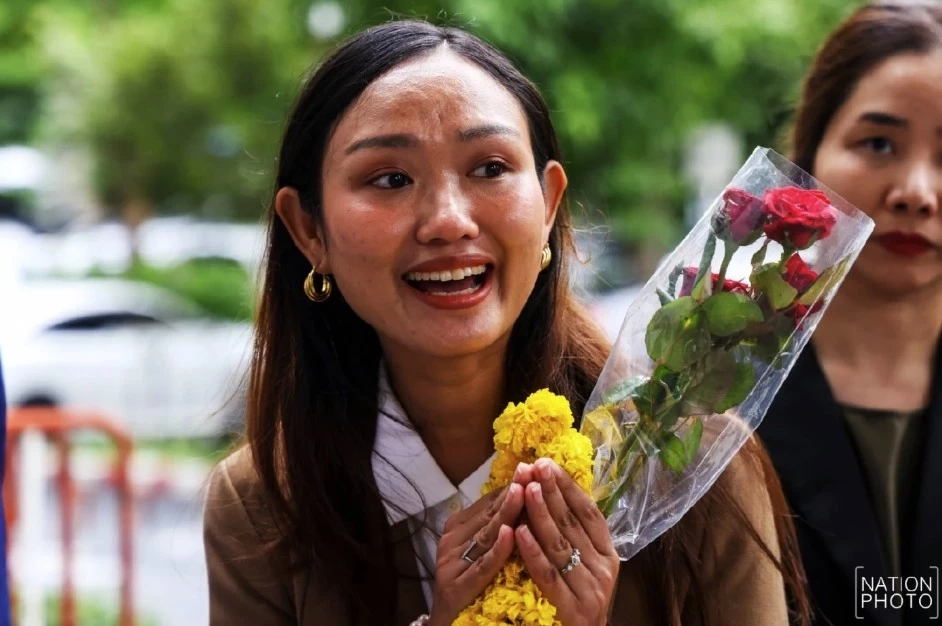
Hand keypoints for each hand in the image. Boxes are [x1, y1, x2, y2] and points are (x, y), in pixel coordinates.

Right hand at [428, 483, 523, 625]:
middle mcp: (451, 540)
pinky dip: (497, 550)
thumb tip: (525, 490)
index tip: (533, 467)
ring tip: (524, 493)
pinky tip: (512, 536)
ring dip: (506, 513)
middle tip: (531, 471)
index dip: (512, 485)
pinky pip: (482, 566)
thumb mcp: (480, 547)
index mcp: (458, 526)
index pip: (490, 502)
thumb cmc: (470, 581)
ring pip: (486, 535)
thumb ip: (496, 524)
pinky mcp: (455, 586)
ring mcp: (451, 562)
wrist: (447, 621)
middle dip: (513, 492)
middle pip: (489, 514)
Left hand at [514, 458, 619, 625]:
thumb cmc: (578, 603)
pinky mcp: (575, 610)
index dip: (568, 487)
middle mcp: (604, 569)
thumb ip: (573, 537)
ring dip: (541, 514)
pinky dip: (533, 552)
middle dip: (552, 492)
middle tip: (534, 466)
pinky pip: (549, 575)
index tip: (548, 464)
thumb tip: (552, 493)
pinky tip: (519, 532)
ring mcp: (592, 590)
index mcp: (608, 555)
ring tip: (526, 488)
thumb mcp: (584, 567)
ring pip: (561, 545)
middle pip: (574, 523)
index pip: (589, 512)